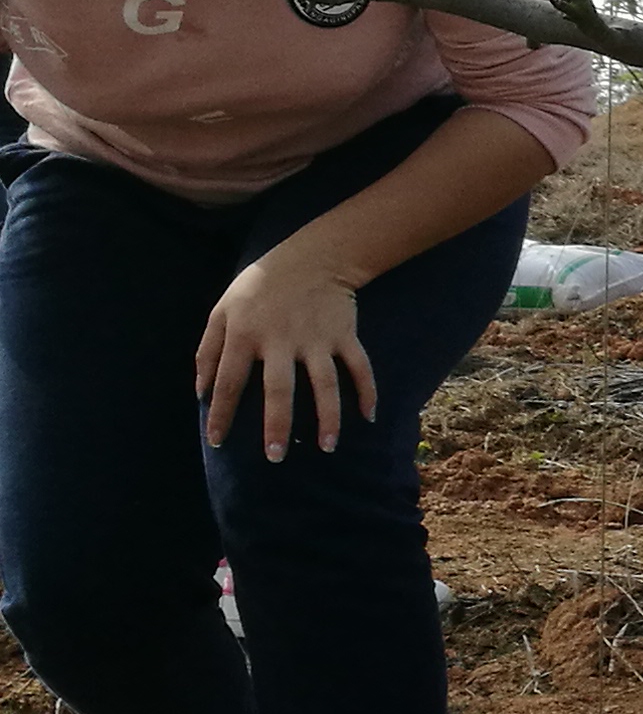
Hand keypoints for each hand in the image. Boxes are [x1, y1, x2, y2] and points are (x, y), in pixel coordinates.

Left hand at [199, 241, 377, 459]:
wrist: (311, 256)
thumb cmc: (259, 287)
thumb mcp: (222, 310)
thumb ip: (208, 350)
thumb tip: (201, 392)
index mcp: (245, 334)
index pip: (229, 382)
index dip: (222, 414)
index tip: (217, 442)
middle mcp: (281, 341)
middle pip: (279, 390)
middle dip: (277, 425)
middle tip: (274, 457)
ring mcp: (317, 339)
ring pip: (325, 385)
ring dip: (328, 418)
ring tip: (328, 447)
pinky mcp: (344, 335)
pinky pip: (359, 367)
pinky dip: (368, 391)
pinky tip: (369, 416)